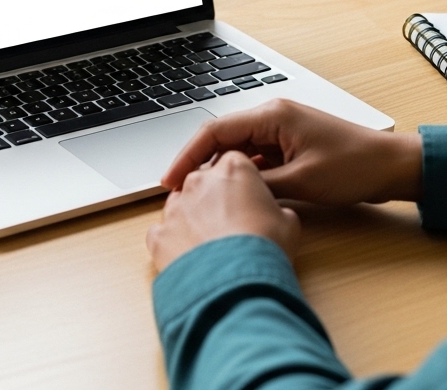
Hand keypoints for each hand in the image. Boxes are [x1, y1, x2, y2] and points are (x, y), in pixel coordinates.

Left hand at [146, 151, 300, 271]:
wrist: (234, 285)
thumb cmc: (263, 249)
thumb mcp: (289, 223)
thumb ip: (276, 209)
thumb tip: (275, 216)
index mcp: (233, 170)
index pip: (234, 162)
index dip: (242, 180)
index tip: (248, 196)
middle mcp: (199, 182)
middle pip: (204, 181)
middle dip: (215, 198)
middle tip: (233, 224)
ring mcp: (174, 208)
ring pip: (181, 205)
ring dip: (194, 218)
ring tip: (212, 244)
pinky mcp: (158, 235)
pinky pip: (163, 233)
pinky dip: (174, 243)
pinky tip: (190, 257)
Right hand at [162, 99, 422, 205]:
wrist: (392, 166)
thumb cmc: (355, 167)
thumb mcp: (301, 182)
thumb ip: (259, 186)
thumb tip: (226, 195)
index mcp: (272, 115)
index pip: (215, 132)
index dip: (187, 157)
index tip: (170, 181)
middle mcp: (273, 116)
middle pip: (221, 139)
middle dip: (199, 166)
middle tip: (179, 195)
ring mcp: (281, 131)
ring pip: (237, 151)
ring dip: (221, 173)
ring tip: (203, 199)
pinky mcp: (290, 146)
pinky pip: (256, 159)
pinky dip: (243, 176)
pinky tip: (236, 196)